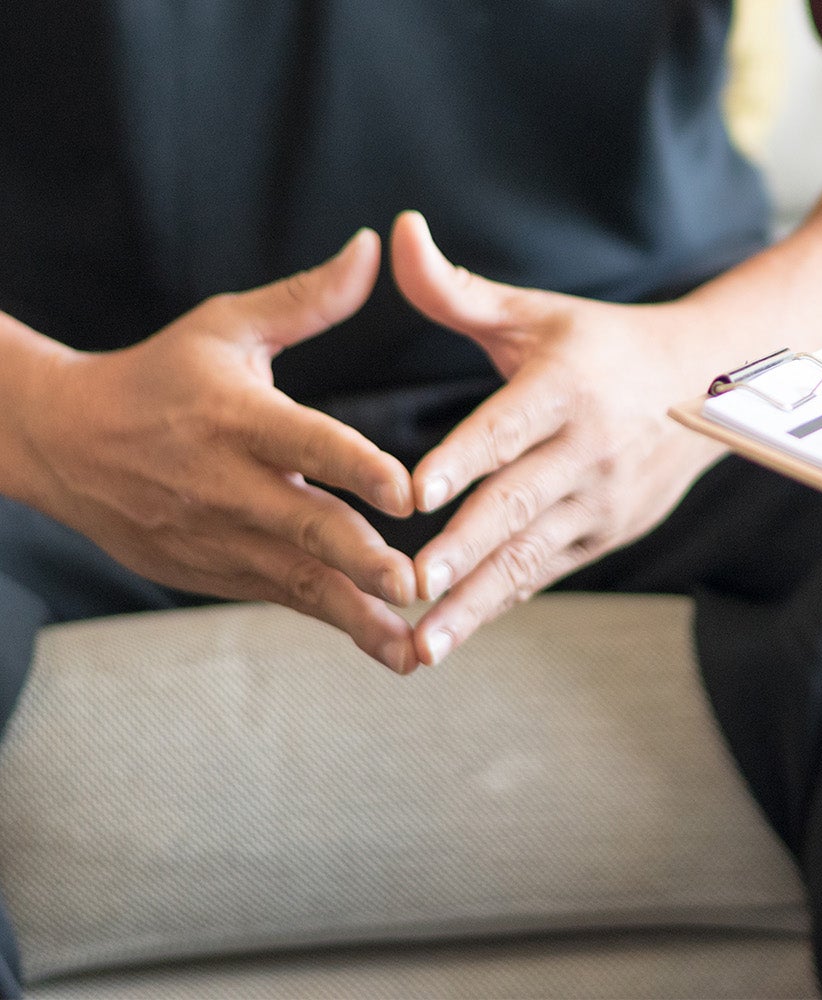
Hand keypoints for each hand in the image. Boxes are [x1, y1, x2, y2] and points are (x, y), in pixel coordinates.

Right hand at [14, 230, 419, 670]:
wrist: (63, 444)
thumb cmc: (161, 376)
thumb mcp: (226, 329)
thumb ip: (307, 299)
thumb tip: (373, 245)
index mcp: (237, 417)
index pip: (305, 442)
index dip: (356, 466)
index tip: (407, 492)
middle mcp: (229, 484)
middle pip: (304, 525)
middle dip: (362, 558)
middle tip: (417, 581)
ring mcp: (221, 538)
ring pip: (299, 581)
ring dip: (359, 613)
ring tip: (416, 645)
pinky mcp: (218, 574)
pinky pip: (285, 600)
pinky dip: (336, 622)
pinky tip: (390, 645)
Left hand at [389, 211, 726, 665]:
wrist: (705, 387)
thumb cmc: (598, 344)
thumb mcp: (535, 314)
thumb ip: (455, 288)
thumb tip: (398, 231)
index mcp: (566, 387)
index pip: (508, 427)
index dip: (463, 459)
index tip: (416, 493)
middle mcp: (589, 449)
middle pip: (516, 505)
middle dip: (462, 551)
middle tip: (408, 584)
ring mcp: (602, 499)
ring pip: (528, 557)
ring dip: (473, 601)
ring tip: (420, 642)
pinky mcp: (606, 533)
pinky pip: (543, 573)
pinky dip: (498, 604)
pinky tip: (450, 634)